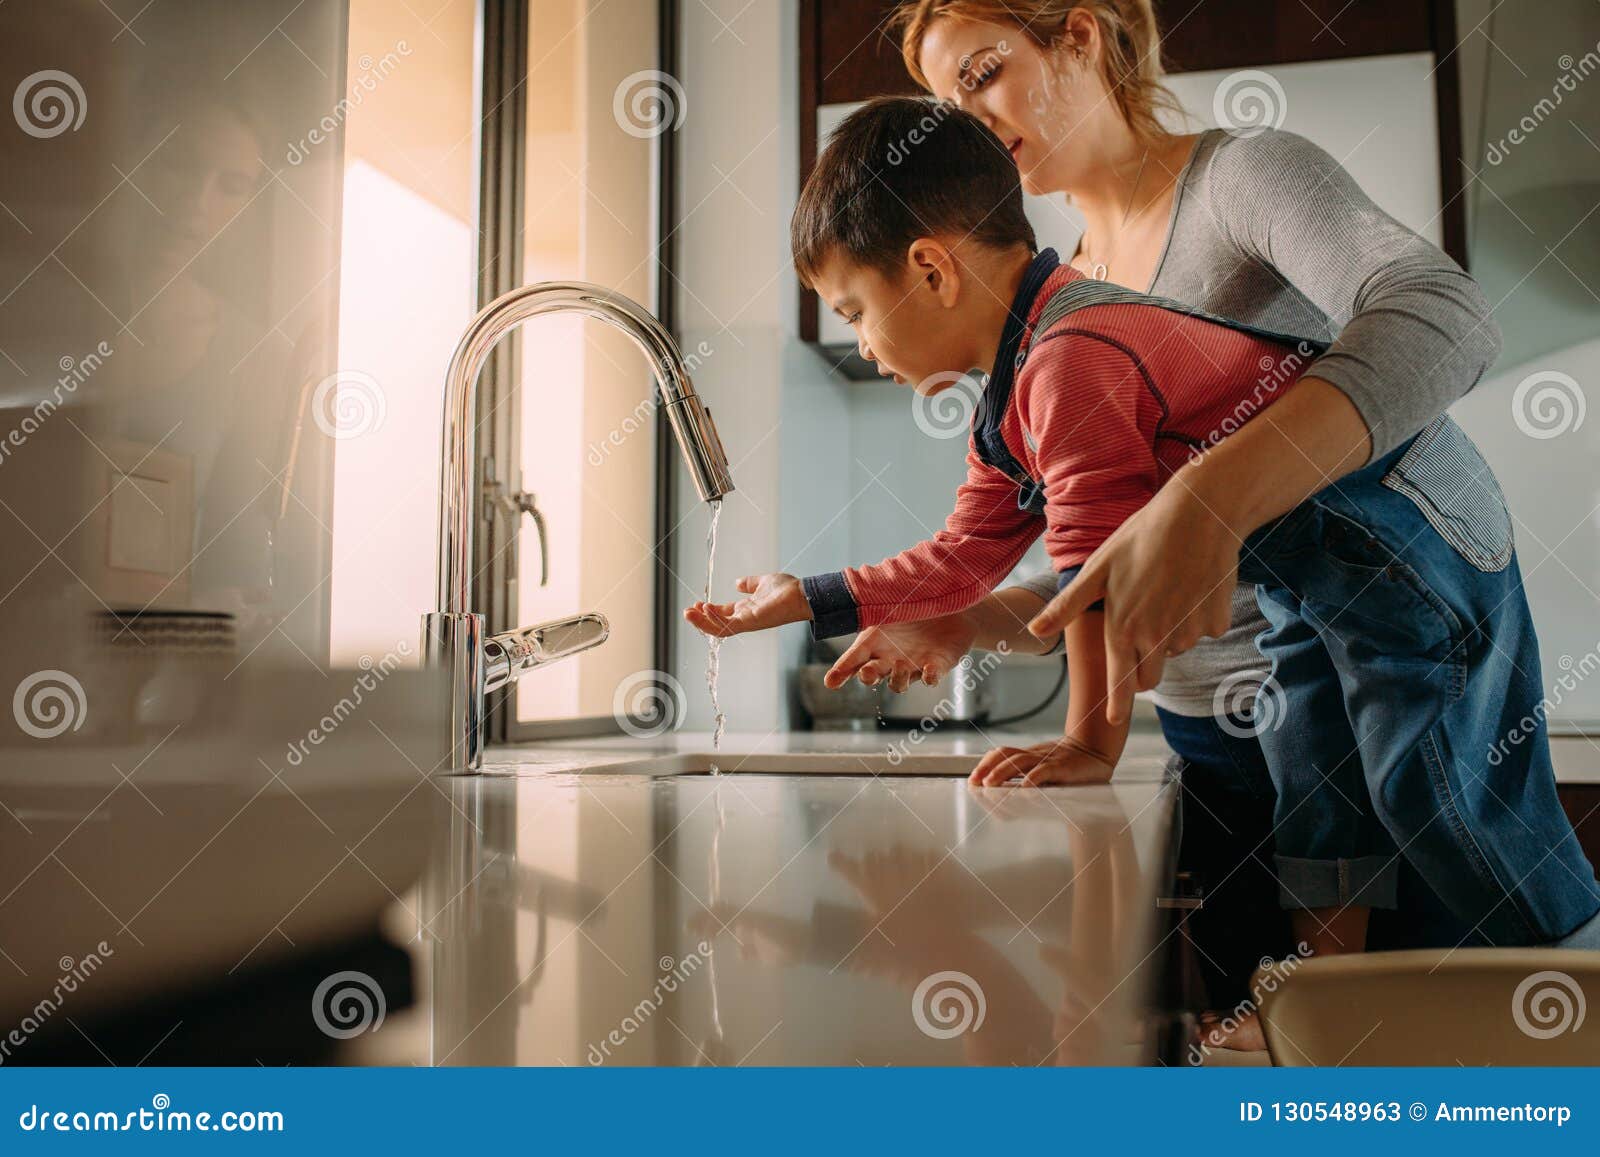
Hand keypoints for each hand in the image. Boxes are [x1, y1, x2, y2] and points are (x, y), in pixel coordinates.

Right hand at [683, 572, 810, 636]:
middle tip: (687, 611)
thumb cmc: (787, 589)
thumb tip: (737, 582)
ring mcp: (747, 622)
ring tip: (688, 613)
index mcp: (746, 609)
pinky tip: (704, 608)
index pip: (722, 614)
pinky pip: (728, 626)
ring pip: (718, 628)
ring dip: (702, 622)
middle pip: (717, 623)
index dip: (708, 611)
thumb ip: (749, 584)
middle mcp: (745, 618)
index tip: (696, 604)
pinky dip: (714, 619)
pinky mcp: (750, 622)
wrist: (801, 594)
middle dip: (700, 619)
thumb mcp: (763, 582)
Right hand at [824, 611, 978, 692]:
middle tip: (866, 674)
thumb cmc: (917, 600)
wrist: (954, 606)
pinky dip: (929, 677)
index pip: (853, 659)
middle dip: (868, 676)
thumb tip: (854, 586)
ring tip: (900, 666)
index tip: (830, 682)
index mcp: (874, 641)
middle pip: (872, 675)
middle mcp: (889, 659)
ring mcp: (911, 666)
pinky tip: (929, 673)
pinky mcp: (935, 667)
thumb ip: (877, 598)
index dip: (841, 671)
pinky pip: (930, 678)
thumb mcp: (893, 597)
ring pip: (898, 684)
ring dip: (897, 679)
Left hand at [969, 738, 1114, 787]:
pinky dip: (1033, 778)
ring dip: (1002, 772)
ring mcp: (1049, 759)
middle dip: (987, 768)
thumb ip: (1029, 777)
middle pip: (1006, 754)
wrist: (1097, 750)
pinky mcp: (1063, 767)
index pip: (1002, 754)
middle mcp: (1036, 755)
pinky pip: (1045, 771)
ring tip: (989, 784)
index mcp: (1030, 755)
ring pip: (1020, 761)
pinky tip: (1024, 788)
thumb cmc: (1071, 766)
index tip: (973, 779)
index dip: (985, 764)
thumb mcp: (1046, 770)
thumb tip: (1007, 793)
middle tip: (975, 782)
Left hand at [1027, 481, 1238, 724]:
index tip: (1112, 720)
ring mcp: (1189, 632)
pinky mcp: (1215, 621)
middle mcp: (1157, 638)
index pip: (1119, 683)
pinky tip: (1189, 586)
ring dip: (1168, 636)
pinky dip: (1196, 617)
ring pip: (1175, 650)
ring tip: (1163, 592)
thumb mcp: (1097, 569)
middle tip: (1139, 628)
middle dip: (1142, 665)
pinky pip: (1202, 631)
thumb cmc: (1140, 537)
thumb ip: (1067, 606)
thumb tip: (1034, 629)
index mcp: (1124, 629)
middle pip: (1149, 675)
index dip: (1116, 705)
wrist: (1198, 514)